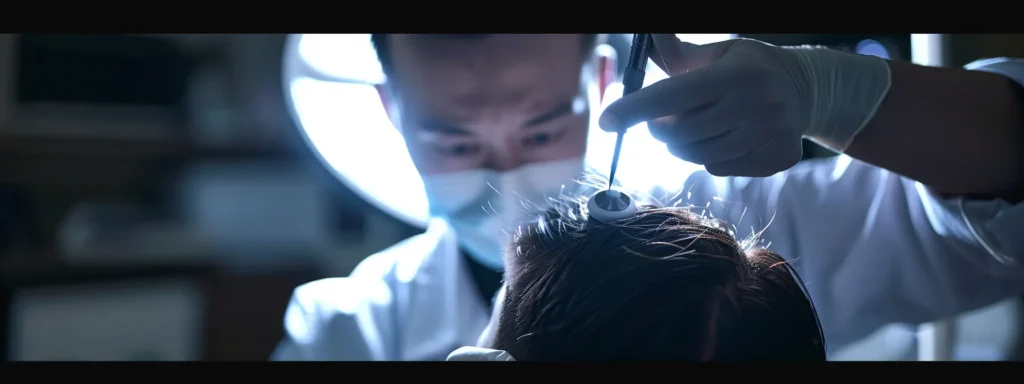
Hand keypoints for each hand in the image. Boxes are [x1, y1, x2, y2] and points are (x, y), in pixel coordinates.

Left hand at [599, 35, 890, 176]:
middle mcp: (755, 107)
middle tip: (665, 117)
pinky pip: (718, 168)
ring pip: (695, 156)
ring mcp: (768, 136)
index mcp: (736, 75)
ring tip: (700, 123)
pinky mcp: (775, 160)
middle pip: (678, 133)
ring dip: (683, 143)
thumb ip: (678, 55)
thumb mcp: (718, 53)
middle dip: (661, 127)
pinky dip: (710, 156)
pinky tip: (726, 136)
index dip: (635, 108)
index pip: (674, 95)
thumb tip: (645, 39)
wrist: (807, 90)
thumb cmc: (748, 67)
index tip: (605, 121)